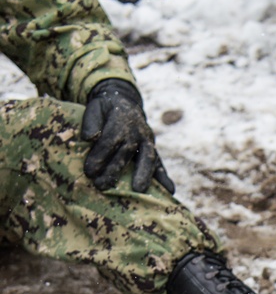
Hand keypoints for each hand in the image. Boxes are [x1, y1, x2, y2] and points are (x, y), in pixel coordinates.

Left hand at [82, 80, 174, 194]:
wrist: (125, 102)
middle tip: (102, 186)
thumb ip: (91, 121)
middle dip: (114, 171)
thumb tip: (89, 138)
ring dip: (144, 175)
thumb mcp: (95, 108)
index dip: (99, 156)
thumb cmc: (106, 110)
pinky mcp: (154, 151)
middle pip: (126, 153)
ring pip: (147, 158)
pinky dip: (164, 178)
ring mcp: (148, 142)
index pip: (109, 141)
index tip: (89, 172)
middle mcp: (137, 133)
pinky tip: (169, 191)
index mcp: (120, 122)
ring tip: (139, 191)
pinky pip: (160, 164)